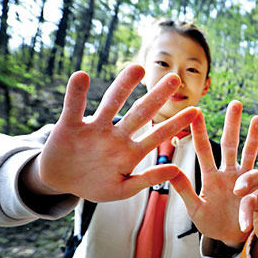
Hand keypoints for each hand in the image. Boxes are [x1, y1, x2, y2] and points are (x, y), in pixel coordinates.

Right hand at [35, 64, 198, 201]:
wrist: (61, 182)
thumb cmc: (95, 185)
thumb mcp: (123, 190)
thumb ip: (147, 180)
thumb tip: (175, 169)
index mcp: (131, 151)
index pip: (158, 134)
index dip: (176, 123)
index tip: (196, 110)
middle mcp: (116, 135)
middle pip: (140, 112)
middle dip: (157, 97)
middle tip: (175, 78)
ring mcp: (95, 128)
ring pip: (111, 103)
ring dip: (123, 85)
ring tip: (137, 68)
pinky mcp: (69, 125)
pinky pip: (74, 106)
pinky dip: (76, 92)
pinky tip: (82, 76)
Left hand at [170, 101, 257, 245]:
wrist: (231, 240)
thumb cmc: (210, 226)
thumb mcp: (195, 209)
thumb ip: (184, 190)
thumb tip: (169, 169)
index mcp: (211, 178)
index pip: (204, 150)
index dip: (200, 132)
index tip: (196, 111)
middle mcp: (229, 174)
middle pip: (231, 144)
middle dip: (233, 124)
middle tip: (236, 103)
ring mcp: (245, 181)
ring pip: (250, 153)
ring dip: (255, 137)